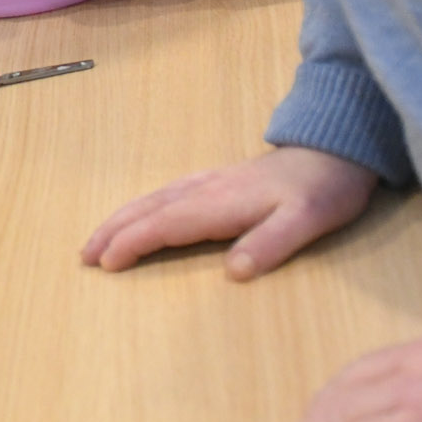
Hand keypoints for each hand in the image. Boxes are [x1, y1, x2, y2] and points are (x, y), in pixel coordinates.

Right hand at [83, 145, 379, 280]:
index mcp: (221, 203)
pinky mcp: (217, 180)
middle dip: (113, 231)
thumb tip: (234, 273)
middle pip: (148, 209)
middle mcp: (206, 189)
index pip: (165, 224)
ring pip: (153, 200)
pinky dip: (141, 207)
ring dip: (121, 219)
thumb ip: (270, 244)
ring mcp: (210, 182)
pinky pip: (166, 194)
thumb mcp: (307, 221)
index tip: (106, 263)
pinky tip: (138, 214)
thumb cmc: (324, 190)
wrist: (337, 148)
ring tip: (97, 240)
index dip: (133, 243)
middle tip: (84, 255)